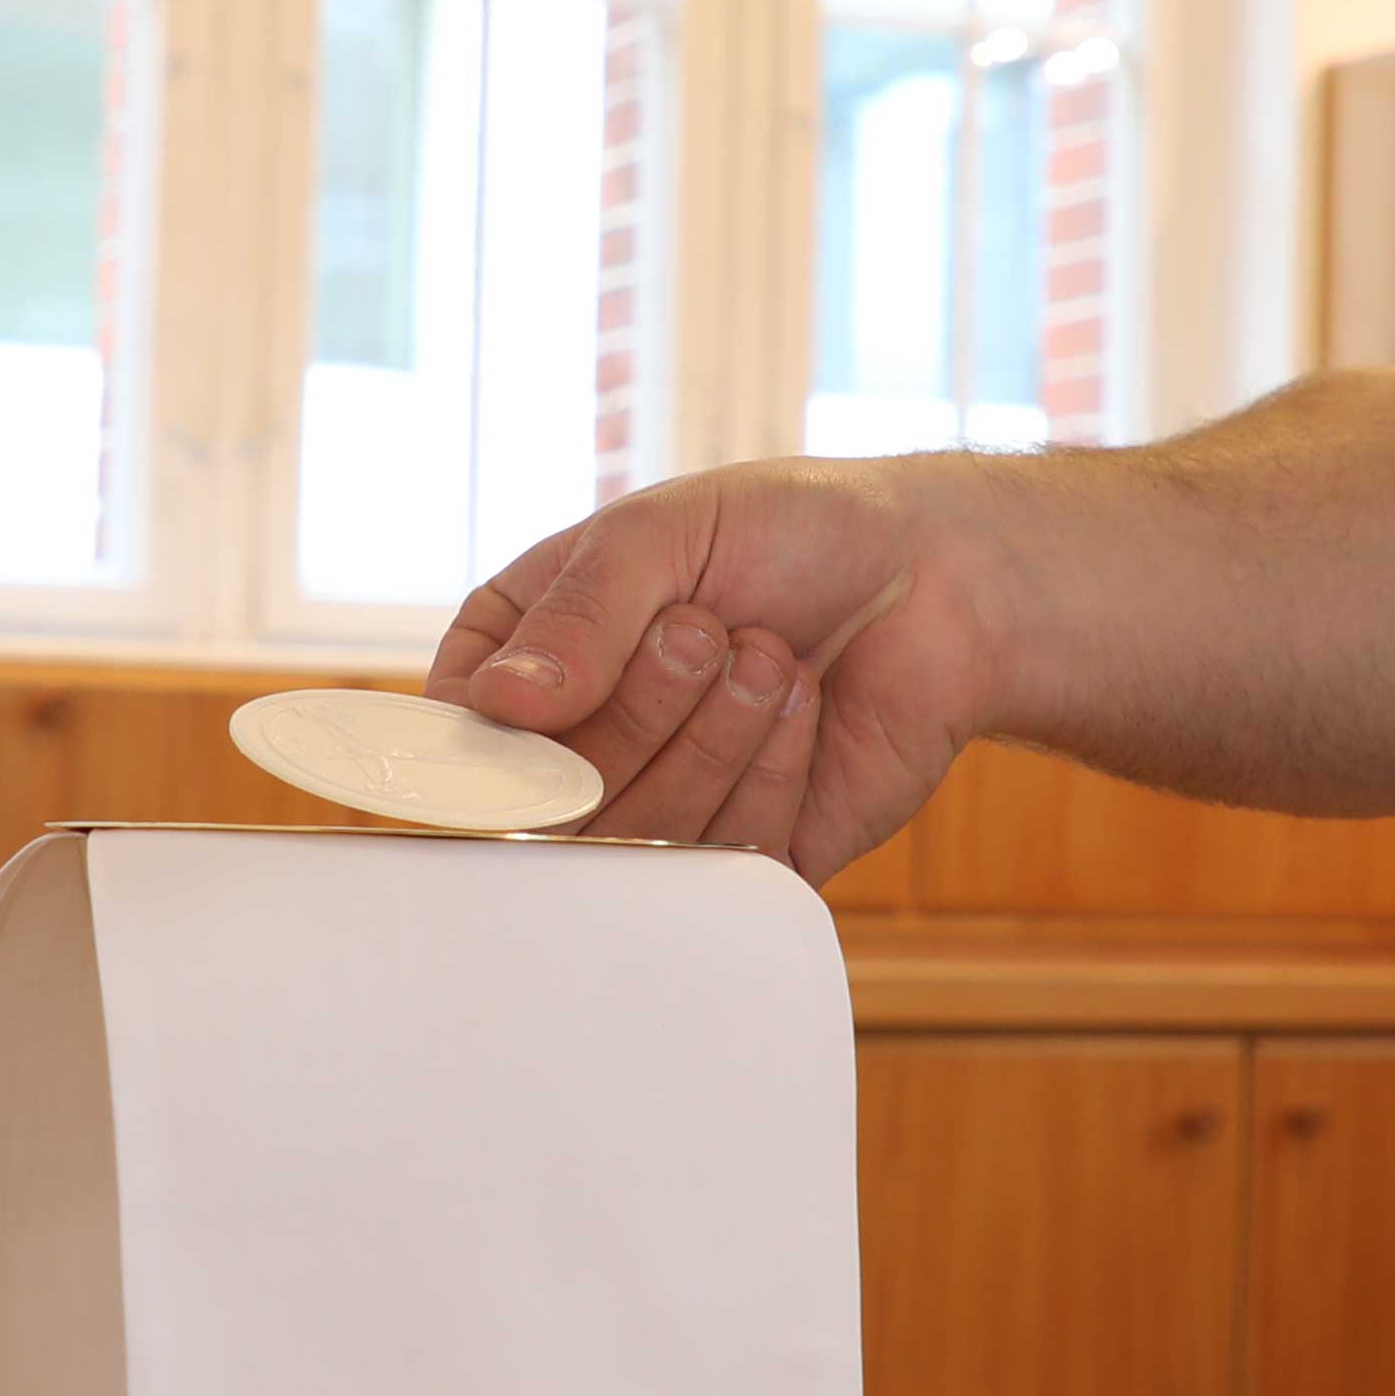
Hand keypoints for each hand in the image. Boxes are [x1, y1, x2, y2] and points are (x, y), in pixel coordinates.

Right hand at [432, 461, 1005, 872]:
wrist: (942, 577)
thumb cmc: (792, 532)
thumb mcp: (665, 533)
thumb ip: (579, 613)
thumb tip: (500, 704)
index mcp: (531, 657)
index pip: (452, 736)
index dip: (485, 739)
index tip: (539, 708)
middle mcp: (581, 744)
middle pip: (546, 799)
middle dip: (635, 709)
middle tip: (705, 630)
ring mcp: (661, 808)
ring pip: (633, 834)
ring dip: (710, 736)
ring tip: (769, 656)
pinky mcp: (744, 862)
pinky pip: (721, 863)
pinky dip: (767, 774)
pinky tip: (802, 704)